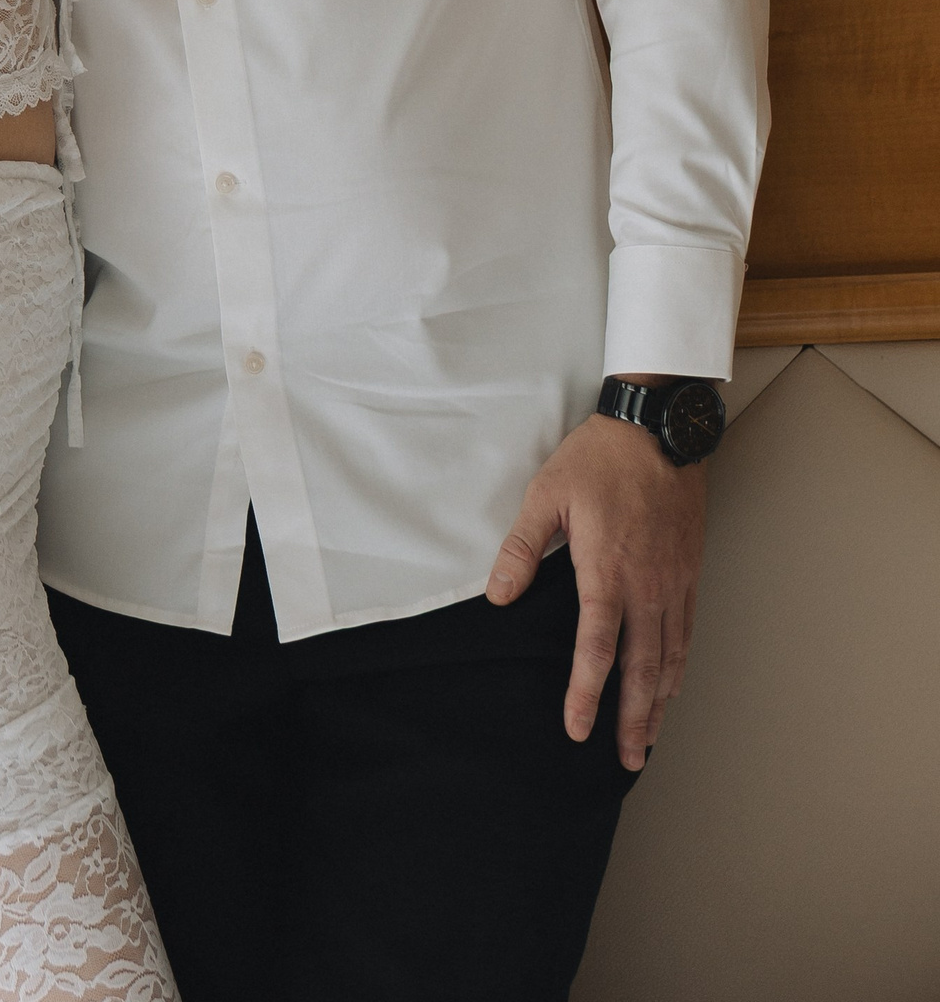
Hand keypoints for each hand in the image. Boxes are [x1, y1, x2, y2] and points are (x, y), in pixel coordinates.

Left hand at [487, 412, 706, 768]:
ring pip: (670, 657)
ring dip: (660, 703)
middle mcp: (647, 586)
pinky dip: (680, 667)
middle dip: (634, 719)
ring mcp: (673, 581)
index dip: (586, 693)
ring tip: (650, 739)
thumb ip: (523, 548)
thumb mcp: (547, 494)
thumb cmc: (600, 458)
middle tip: (627, 759)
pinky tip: (673, 684)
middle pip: (643, 668)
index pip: (596, 647)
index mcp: (607, 571)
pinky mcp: (689, 571)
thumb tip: (498, 595)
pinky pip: (688, 632)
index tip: (577, 728)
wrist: (659, 428)